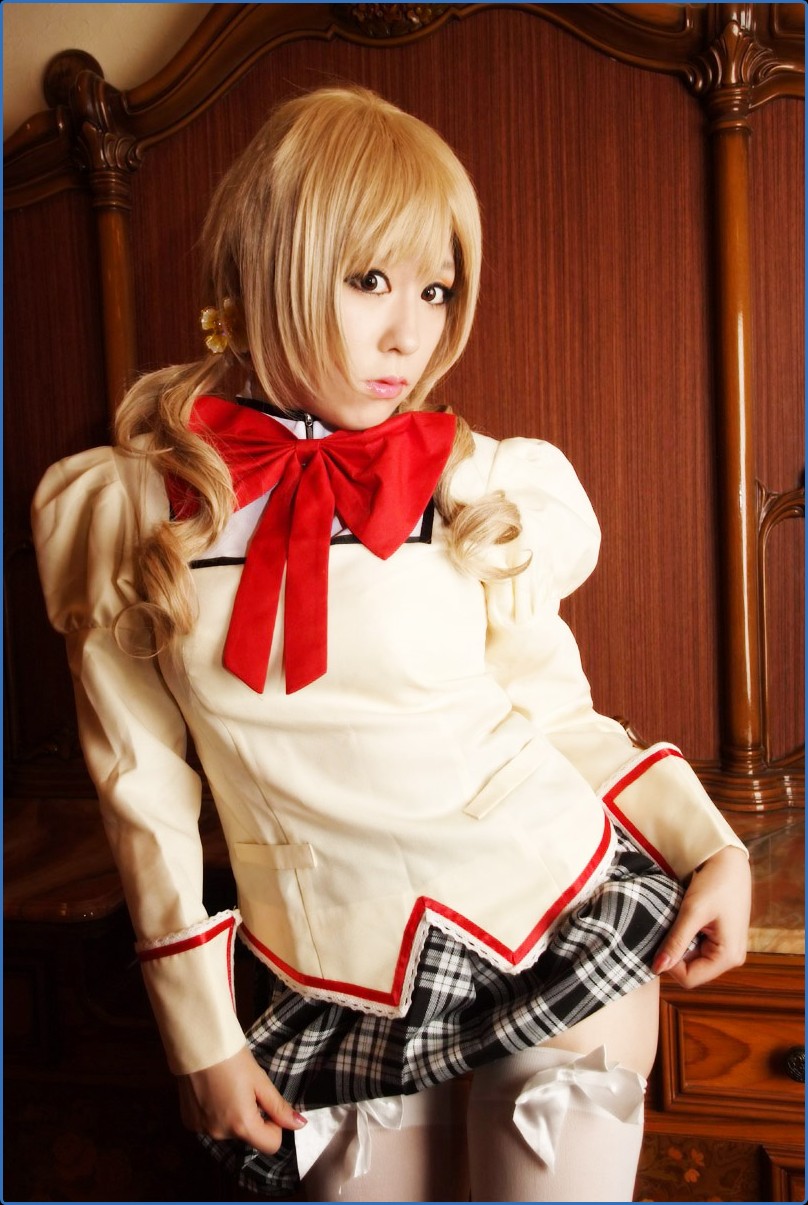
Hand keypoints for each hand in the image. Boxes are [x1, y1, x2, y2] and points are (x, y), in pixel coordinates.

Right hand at [177, 1045, 306, 1154]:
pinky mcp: (189, 1123)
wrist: (197, 1043)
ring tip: (226, 1088)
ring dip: (232, 1116)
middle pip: (248, 1136)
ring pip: (229, 1130)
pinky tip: (211, 1091)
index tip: (266, 1103)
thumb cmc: (232, 1058)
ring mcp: (202, 1130)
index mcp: (242, 1125)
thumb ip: (279, 1107)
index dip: (274, 1125)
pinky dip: (215, 1113)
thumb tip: (299, 1125)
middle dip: (251, 1117)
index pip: (271, 1145)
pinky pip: (211, 1125)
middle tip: (244, 1089)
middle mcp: (220, 1134)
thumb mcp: (260, 1080)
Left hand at [652, 845, 750, 987]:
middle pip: (691, 971)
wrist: (730, 861)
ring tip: (676, 921)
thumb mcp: (692, 912)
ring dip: (680, 944)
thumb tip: (657, 968)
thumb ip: (676, 942)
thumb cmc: (715, 883)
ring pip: (693, 959)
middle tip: (667, 928)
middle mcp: (731, 958)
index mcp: (728, 957)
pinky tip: (683, 920)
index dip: (670, 964)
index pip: (689, 979)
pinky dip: (686, 937)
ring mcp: (727, 949)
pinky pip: (698, 947)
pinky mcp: (721, 938)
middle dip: (675, 953)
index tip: (660, 940)